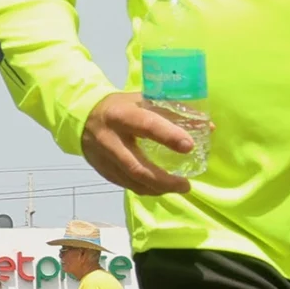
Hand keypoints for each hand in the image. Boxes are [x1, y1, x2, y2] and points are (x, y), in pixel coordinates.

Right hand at [81, 93, 195, 196]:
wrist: (81, 117)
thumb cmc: (120, 106)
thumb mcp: (142, 100)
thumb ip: (172, 112)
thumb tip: (208, 127)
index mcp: (122, 115)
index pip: (146, 126)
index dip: (168, 137)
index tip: (189, 147)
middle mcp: (110, 138)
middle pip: (137, 166)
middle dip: (164, 179)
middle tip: (186, 184)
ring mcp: (103, 157)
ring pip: (131, 180)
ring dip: (157, 188)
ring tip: (179, 188)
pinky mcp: (101, 169)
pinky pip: (125, 184)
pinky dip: (145, 188)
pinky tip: (159, 188)